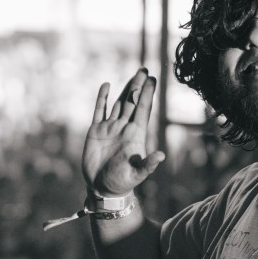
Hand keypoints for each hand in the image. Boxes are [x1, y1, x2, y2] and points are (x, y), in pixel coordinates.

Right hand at [82, 68, 164, 195]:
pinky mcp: (96, 131)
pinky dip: (102, 98)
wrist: (103, 188)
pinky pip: (99, 110)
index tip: (153, 80)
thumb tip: (161, 155)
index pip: (143, 110)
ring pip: (119, 103)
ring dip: (126, 89)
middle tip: (145, 70)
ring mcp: (110, 128)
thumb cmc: (122, 183)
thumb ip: (148, 164)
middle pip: (133, 102)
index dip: (148, 95)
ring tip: (134, 75)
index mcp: (135, 135)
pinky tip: (106, 85)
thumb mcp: (137, 174)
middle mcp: (124, 128)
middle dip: (139, 86)